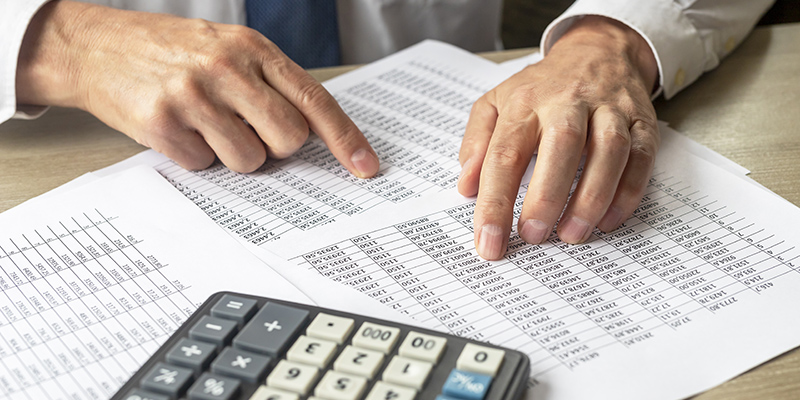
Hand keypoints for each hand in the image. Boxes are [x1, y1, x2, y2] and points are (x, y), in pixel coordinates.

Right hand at [16, 1, 378, 176]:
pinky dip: (196, 156)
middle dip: (276, 146)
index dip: (346, 138)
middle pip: (289, 139)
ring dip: (232, 153)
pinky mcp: (161, 122)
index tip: (366, 166)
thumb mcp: (229, 48)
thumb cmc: (173, 51)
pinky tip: (179, 127)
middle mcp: (227, 68)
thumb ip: (271, 84)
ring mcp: (193, 95)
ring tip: (206, 123)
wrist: (98, 46)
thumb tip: (317, 135)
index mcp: (253, 48)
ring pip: (249, 161)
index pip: (315, 100)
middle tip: (248, 128)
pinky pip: (204, 166)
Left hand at [458, 16, 659, 259]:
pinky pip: (641, 156)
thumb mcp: (496, 102)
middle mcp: (568, 102)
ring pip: (609, 150)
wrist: (597, 50)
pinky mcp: (641, 121)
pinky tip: (609, 220)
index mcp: (526, 102)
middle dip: (546, 195)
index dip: (495, 201)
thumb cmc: (540, 89)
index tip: (488, 241)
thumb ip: (476, 142)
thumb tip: (467, 186)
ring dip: (592, 197)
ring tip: (572, 234)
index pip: (504, 153)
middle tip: (533, 235)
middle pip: (562, 144)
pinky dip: (628, 191)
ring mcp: (610, 109)